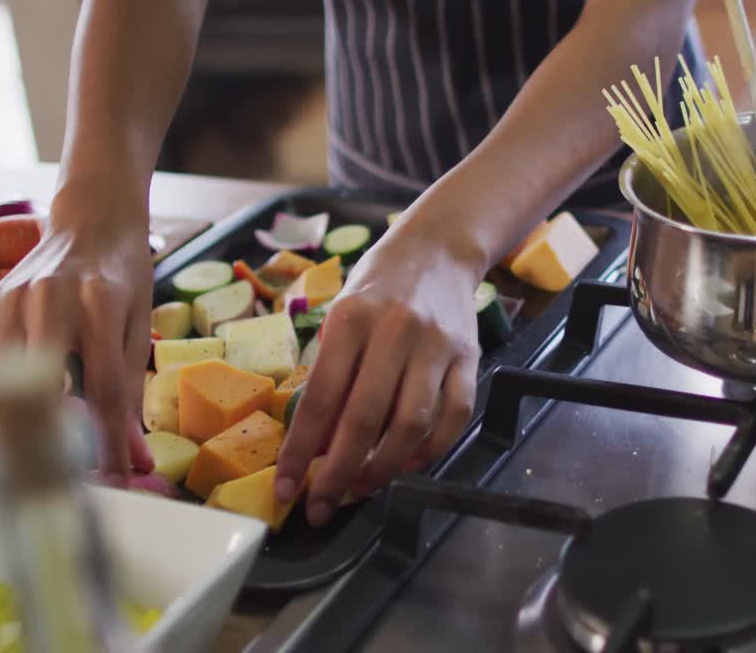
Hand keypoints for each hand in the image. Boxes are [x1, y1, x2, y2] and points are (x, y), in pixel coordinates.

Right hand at [0, 200, 155, 481]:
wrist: (91, 218)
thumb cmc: (123, 272)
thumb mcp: (139, 321)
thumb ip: (132, 386)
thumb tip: (137, 453)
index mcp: (100, 304)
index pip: (105, 389)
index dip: (111, 443)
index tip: (117, 479)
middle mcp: (50, 299)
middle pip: (41, 388)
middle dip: (52, 441)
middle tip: (66, 475)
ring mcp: (12, 298)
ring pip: (1, 378)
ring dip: (17, 421)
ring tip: (36, 450)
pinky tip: (8, 403)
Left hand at [274, 237, 481, 526]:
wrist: (437, 249)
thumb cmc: (376, 287)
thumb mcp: (339, 316)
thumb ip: (327, 374)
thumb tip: (311, 446)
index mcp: (350, 319)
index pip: (319, 398)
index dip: (299, 451)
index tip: (286, 488)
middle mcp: (394, 330)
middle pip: (365, 419)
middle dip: (339, 473)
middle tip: (323, 507)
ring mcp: (437, 344)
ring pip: (412, 424)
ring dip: (384, 468)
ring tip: (361, 488)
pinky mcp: (470, 356)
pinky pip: (454, 415)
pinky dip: (431, 449)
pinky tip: (408, 465)